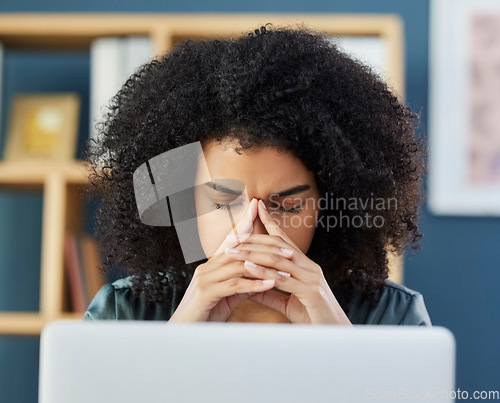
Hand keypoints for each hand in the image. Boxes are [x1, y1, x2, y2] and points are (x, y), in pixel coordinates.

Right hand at [168, 198, 275, 322]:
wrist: (183, 333)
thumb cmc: (205, 315)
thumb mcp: (227, 297)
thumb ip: (242, 284)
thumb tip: (262, 277)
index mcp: (211, 266)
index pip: (233, 243)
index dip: (245, 226)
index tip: (259, 212)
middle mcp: (207, 268)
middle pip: (240, 251)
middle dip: (265, 248)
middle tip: (289, 250)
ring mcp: (205, 278)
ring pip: (240, 266)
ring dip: (265, 268)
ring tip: (287, 269)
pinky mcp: (206, 292)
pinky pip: (234, 285)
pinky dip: (255, 284)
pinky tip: (271, 284)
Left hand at [223, 199, 351, 324]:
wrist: (334, 335)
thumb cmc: (312, 317)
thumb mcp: (287, 302)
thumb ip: (269, 293)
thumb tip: (249, 287)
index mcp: (305, 266)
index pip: (284, 239)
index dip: (269, 222)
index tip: (255, 208)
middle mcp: (309, 267)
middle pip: (278, 245)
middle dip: (254, 238)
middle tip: (232, 236)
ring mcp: (311, 278)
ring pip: (278, 259)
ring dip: (252, 253)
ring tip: (232, 251)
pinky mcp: (310, 292)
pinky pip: (283, 279)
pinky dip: (263, 272)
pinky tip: (248, 267)